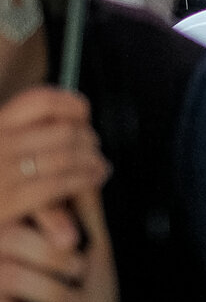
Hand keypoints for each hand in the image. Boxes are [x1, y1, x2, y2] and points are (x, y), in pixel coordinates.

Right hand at [0, 89, 110, 224]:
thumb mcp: (1, 146)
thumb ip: (22, 134)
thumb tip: (70, 118)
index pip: (40, 101)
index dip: (72, 104)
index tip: (83, 114)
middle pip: (63, 131)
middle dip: (87, 139)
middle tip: (94, 149)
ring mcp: (2, 171)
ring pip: (67, 156)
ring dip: (92, 161)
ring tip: (99, 167)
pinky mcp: (8, 201)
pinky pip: (59, 184)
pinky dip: (83, 180)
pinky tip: (90, 181)